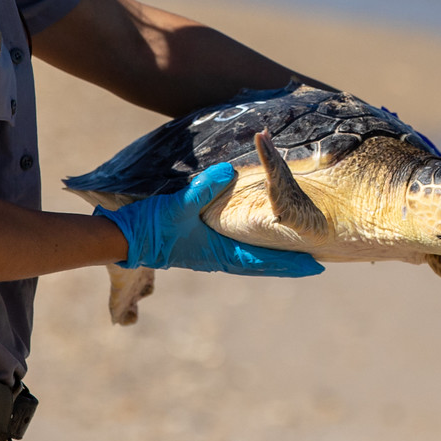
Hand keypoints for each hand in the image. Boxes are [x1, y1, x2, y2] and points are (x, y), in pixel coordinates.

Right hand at [95, 163, 324, 277]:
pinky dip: (253, 248)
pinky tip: (256, 240)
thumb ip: (204, 189)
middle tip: (316, 262)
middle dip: (288, 263)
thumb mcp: (179, 204)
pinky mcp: (200, 245)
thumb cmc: (152, 225)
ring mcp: (210, 252)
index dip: (290, 264)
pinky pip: (236, 249)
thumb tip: (229, 172)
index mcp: (220, 252)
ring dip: (272, 256)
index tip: (316, 267)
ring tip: (293, 252)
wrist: (125, 237)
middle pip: (262, 262)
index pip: (263, 260)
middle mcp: (219, 256)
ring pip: (250, 257)